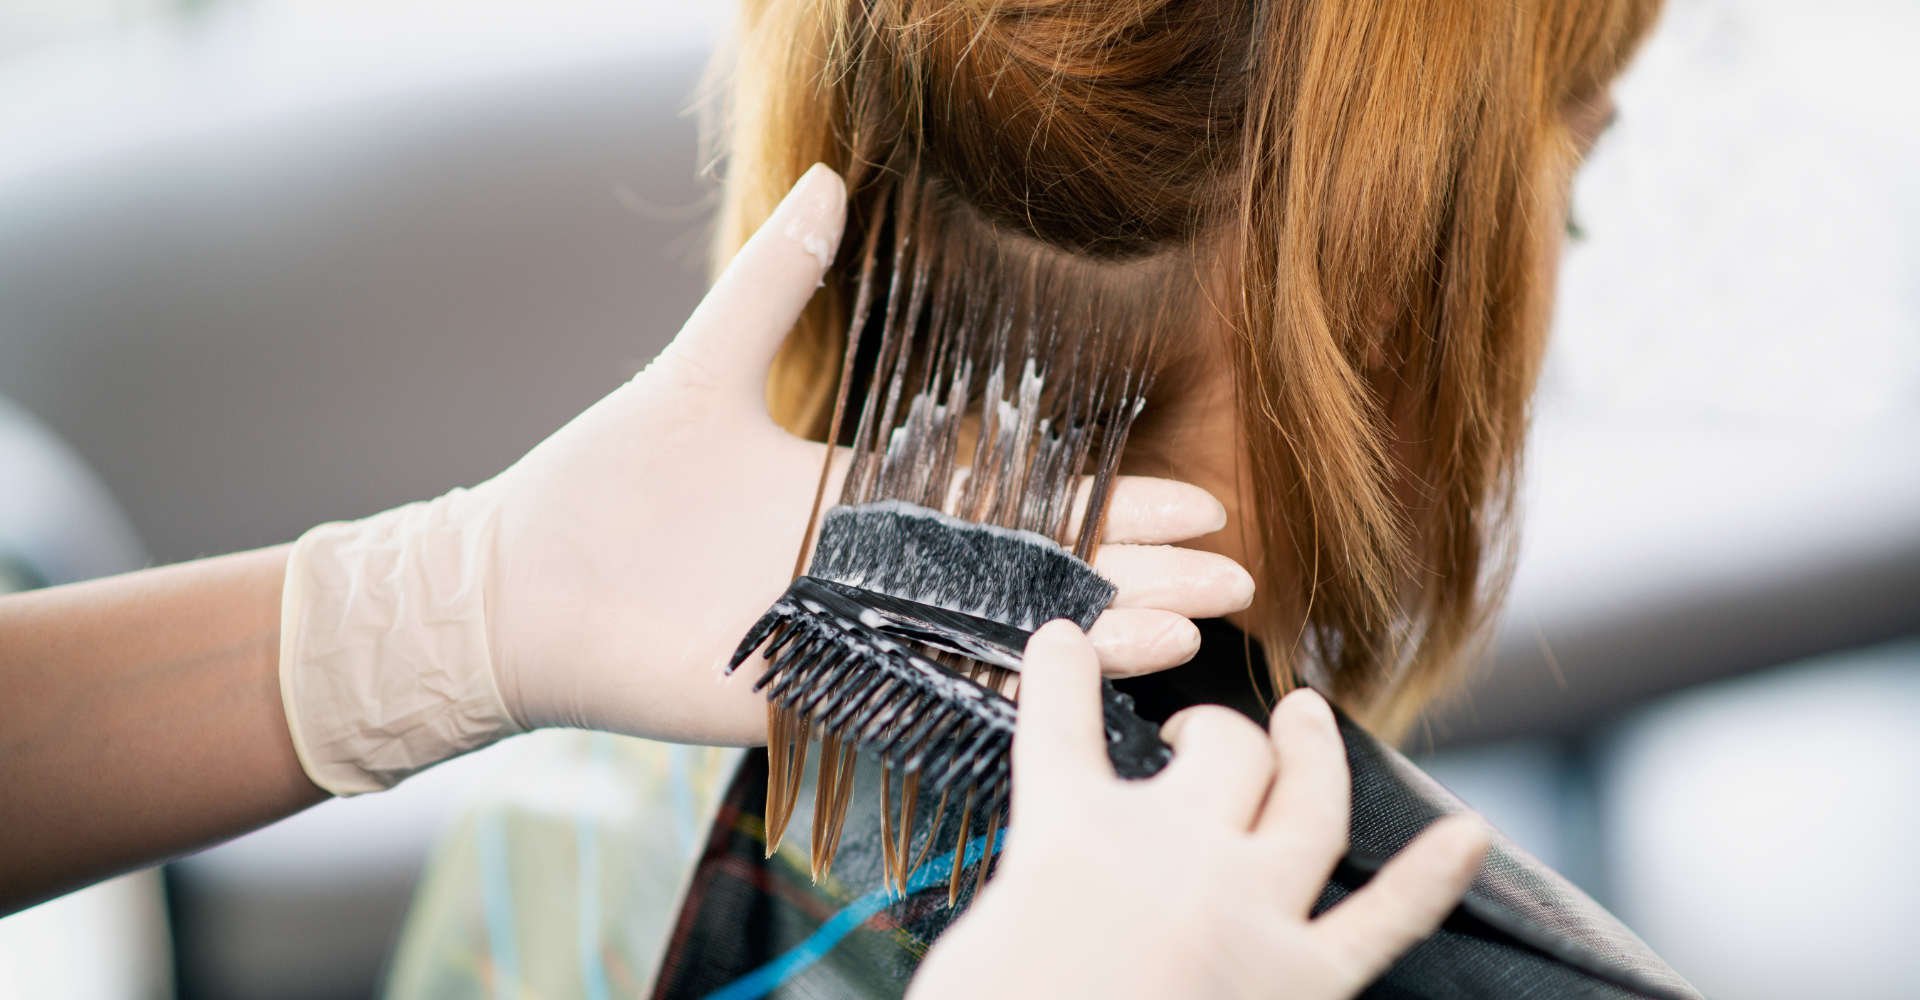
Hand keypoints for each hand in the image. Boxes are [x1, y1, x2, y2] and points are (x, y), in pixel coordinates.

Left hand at [278, 166, 1252, 793]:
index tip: (1197, 497)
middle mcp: (877, 577)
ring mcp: (855, 640)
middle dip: (1140, 580)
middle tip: (1239, 578)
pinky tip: (1088, 687)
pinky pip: (930, 701)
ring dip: (1102, 637)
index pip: (1016, 505)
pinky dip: (1010, 693)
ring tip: (1199, 631)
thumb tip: (832, 181)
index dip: (1108, 505)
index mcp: (867, 504)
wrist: (520, 582)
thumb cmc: (606, 480)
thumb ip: (774, 282)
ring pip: (1003, 644)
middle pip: (1036, 580)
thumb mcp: (705, 364)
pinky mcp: (816, 696)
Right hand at [909, 621, 1491, 999]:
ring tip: (1311, 720)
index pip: (1060, 714)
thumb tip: (1051, 876)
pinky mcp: (1304, 982)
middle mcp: (1171, 851)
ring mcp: (1249, 911)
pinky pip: (1385, 921)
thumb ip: (1023, 881)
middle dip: (1211, 731)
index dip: (1062, 669)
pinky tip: (1470, 834)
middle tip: (1195, 738)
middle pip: (1222, 749)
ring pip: (1308, 802)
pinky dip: (1432, 879)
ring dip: (1314, 752)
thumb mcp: (976, 935)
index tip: (1068, 640)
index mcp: (1070, 832)